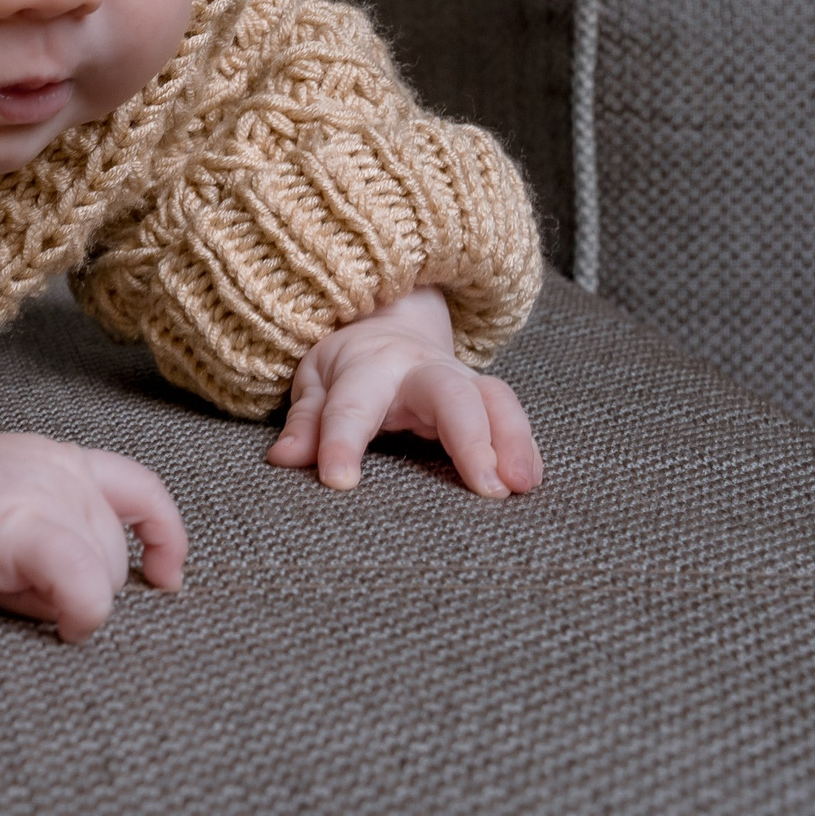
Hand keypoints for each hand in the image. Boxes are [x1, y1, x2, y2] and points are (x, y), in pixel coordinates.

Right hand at [0, 398, 185, 640]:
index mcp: (53, 457)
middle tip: (9, 588)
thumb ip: (51, 529)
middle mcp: (57, 468)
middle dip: (81, 584)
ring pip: (103, 574)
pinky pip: (84, 582)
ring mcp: (40, 495)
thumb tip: (93, 591)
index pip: (137, 488)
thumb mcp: (0, 509)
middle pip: (114, 551)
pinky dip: (85, 610)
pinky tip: (66, 626)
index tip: (164, 577)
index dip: (164, 535)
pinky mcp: (18, 530)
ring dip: (64, 599)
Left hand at [266, 286, 541, 497]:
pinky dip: (525, 447)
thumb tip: (283, 460)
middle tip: (485, 488)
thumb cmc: (349, 365)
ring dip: (512, 441)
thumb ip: (305, 422)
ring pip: (494, 400)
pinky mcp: (485, 397)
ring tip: (520, 486)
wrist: (391, 326)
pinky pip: (512, 416)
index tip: (338, 481)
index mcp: (367, 366)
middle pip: (449, 394)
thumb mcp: (316, 383)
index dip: (341, 442)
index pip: (352, 406)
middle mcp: (421, 369)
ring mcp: (460, 380)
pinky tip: (531, 480)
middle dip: (469, 437)